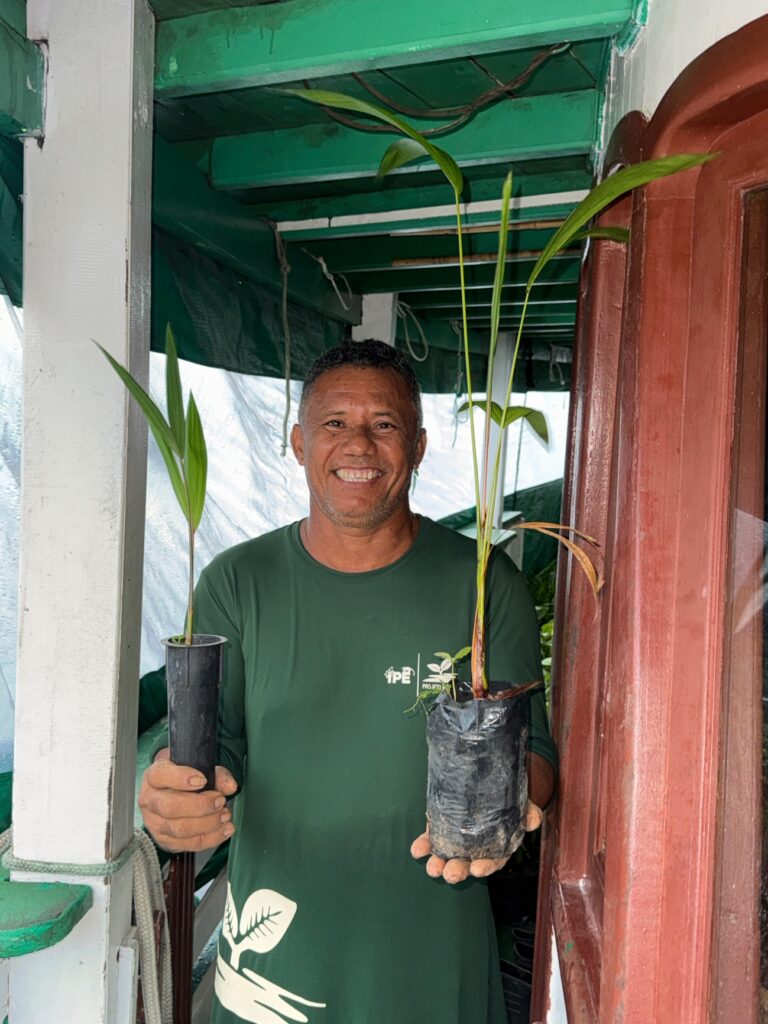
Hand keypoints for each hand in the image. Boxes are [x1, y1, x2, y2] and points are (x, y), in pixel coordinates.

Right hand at [138, 747, 238, 852]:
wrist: (172, 794)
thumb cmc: (185, 779)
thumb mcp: (200, 768)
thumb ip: (217, 775)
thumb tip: (230, 787)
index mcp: (154, 776)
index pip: (161, 775)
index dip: (181, 778)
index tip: (202, 780)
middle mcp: (150, 800)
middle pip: (170, 807)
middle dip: (201, 806)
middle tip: (220, 801)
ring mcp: (154, 823)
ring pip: (179, 829)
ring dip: (208, 824)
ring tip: (225, 815)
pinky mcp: (165, 841)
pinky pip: (188, 844)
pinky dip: (211, 838)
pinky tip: (224, 830)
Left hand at [410, 801, 543, 884]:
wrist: (487, 783)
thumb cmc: (507, 799)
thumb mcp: (521, 804)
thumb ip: (528, 812)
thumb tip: (533, 820)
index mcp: (496, 847)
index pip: (492, 861)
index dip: (486, 866)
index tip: (478, 869)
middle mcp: (475, 848)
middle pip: (466, 863)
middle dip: (458, 870)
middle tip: (450, 873)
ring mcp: (456, 840)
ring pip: (447, 856)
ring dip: (438, 864)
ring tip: (432, 868)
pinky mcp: (441, 829)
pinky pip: (431, 840)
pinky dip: (423, 846)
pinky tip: (416, 850)